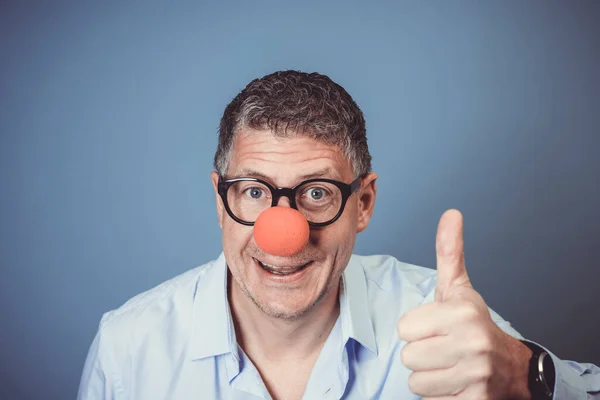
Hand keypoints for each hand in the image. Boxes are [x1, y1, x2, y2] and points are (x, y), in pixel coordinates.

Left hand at [397, 209, 531, 399]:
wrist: (510, 367)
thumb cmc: (473, 324)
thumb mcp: (460, 288)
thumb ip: (450, 252)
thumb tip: (451, 213)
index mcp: (462, 312)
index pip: (404, 328)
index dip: (415, 328)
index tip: (435, 327)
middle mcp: (471, 343)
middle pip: (408, 356)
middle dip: (421, 353)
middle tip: (442, 348)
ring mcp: (475, 375)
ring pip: (416, 382)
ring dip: (428, 377)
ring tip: (447, 365)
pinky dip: (439, 396)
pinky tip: (455, 383)